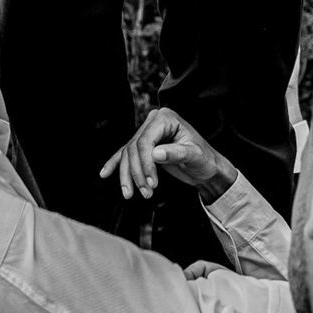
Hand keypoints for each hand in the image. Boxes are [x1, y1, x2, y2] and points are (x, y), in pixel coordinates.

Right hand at [99, 107, 236, 203]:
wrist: (207, 167)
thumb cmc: (205, 159)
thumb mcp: (195, 156)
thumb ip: (176, 153)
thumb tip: (155, 154)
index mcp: (165, 118)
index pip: (145, 140)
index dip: (145, 163)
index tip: (152, 183)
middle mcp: (153, 122)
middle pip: (134, 148)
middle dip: (137, 173)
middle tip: (146, 192)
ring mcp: (147, 133)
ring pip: (127, 154)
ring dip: (127, 176)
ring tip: (130, 194)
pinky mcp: (143, 146)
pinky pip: (125, 155)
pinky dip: (115, 165)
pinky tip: (104, 174)